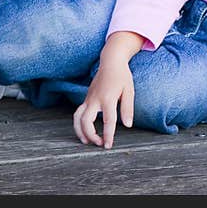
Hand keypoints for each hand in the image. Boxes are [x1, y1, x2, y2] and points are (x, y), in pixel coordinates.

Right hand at [73, 32, 142, 148]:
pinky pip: (78, 113)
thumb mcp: (129, 91)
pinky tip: (84, 131)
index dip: (108, 135)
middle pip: (86, 121)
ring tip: (86, 141)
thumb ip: (127, 109)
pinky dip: (78, 124)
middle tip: (99, 144)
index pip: (108, 121)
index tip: (108, 146)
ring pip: (77, 118)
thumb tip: (127, 125)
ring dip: (79, 131)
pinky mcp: (86, 98)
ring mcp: (88, 99)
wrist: (110, 62)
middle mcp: (95, 99)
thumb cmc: (122, 76)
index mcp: (108, 98)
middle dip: (90, 135)